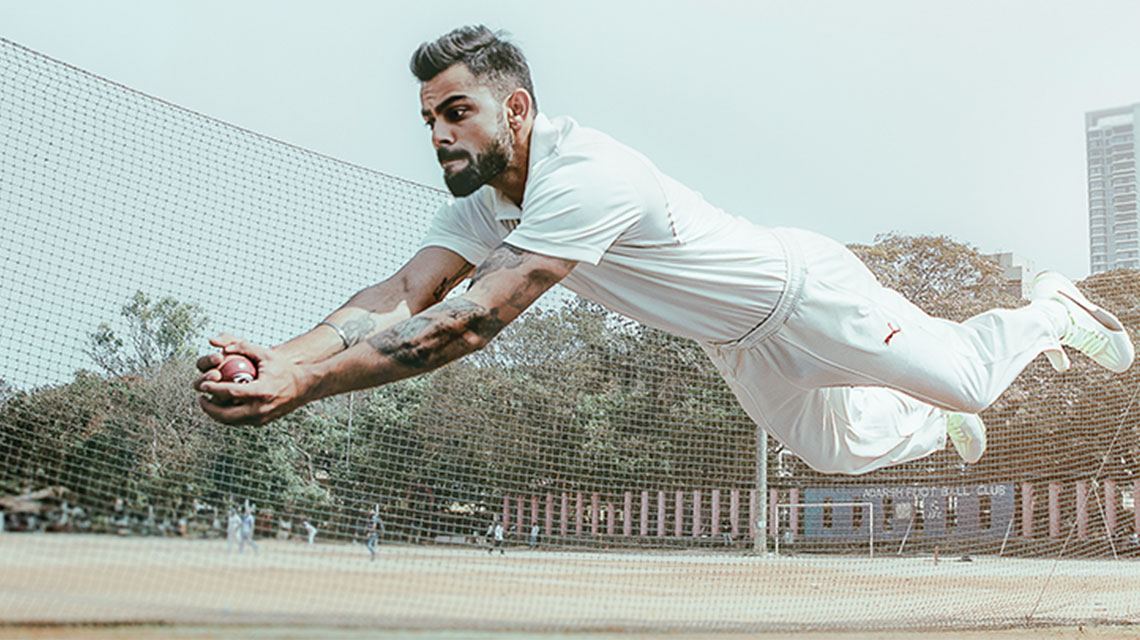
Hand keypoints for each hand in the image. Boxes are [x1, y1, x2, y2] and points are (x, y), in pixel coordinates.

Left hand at [194, 335, 313, 425]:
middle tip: (201, 398)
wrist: (303, 384)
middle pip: (226, 415)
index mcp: (262, 392)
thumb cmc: (283, 367)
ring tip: (208, 403)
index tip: (204, 385)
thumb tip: (220, 346)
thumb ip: (243, 347)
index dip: (213, 389)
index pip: (230, 393)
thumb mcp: (265, 354)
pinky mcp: (262, 422)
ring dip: (216, 414)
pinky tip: (222, 406)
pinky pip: (239, 421)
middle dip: (209, 408)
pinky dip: (228, 415)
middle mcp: (261, 409)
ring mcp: (262, 418)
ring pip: (231, 422)